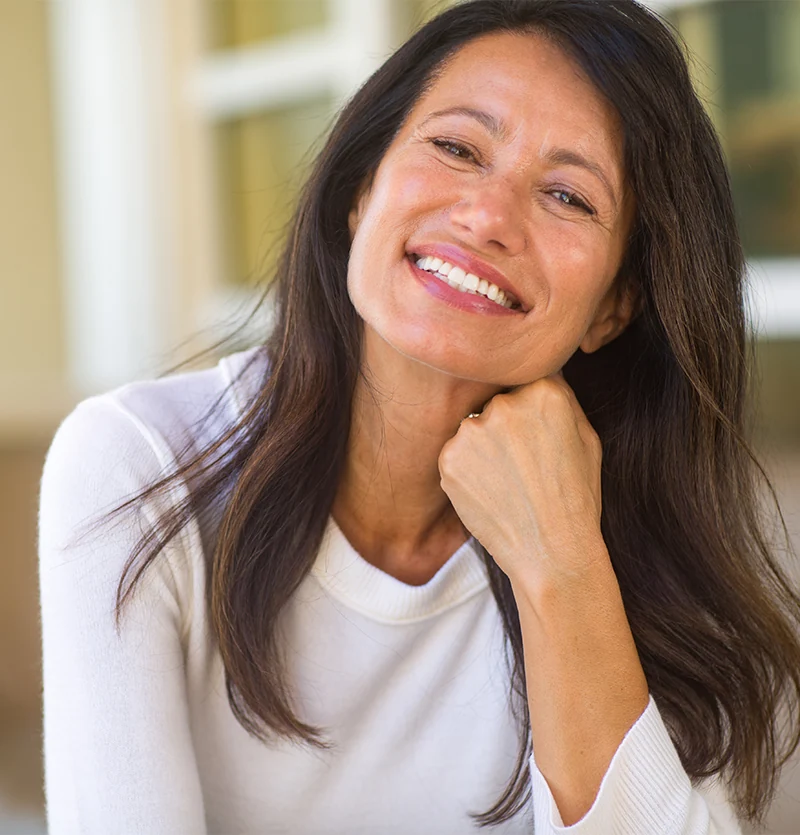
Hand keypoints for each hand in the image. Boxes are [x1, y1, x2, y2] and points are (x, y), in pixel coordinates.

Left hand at [438, 373, 608, 591]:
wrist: (551, 552)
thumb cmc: (576, 497)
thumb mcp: (587, 437)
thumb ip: (561, 397)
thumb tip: (540, 369)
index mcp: (545, 391)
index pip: (523, 381)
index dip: (528, 410)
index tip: (534, 435)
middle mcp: (504, 404)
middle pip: (495, 403)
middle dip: (504, 427)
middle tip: (521, 465)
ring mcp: (472, 431)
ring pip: (473, 428)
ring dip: (483, 447)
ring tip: (507, 482)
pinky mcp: (449, 459)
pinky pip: (455, 454)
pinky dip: (466, 470)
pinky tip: (490, 492)